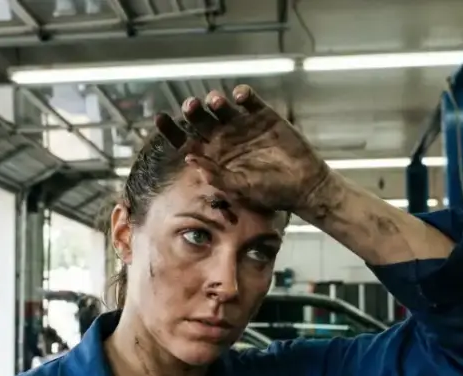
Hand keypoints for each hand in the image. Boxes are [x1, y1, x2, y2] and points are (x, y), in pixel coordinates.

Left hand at [154, 85, 329, 212]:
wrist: (303, 186)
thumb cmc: (270, 193)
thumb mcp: (241, 188)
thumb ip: (216, 176)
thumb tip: (190, 160)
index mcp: (214, 156)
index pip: (186, 141)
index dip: (171, 131)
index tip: (158, 118)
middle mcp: (224, 138)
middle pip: (200, 120)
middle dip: (193, 112)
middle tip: (190, 106)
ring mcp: (243, 125)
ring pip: (221, 107)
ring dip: (215, 101)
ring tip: (214, 100)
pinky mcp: (263, 116)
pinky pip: (249, 100)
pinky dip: (243, 95)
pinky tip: (239, 96)